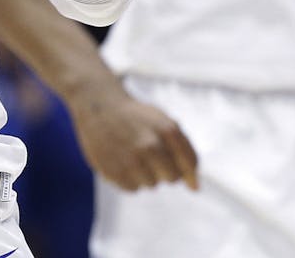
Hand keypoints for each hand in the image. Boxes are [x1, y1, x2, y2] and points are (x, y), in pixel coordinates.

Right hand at [66, 76, 197, 190]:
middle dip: (164, 169)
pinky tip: (120, 159)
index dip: (187, 167)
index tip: (178, 163)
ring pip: (151, 184)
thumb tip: (195, 188)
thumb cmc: (136, 117)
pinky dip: (128, 178)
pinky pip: (132, 188)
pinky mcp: (114, 171)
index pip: (190, 164)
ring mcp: (132, 160)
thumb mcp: (163, 122)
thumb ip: (184, 151)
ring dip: (144, 173)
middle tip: (149, 153)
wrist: (98, 105)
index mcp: (167, 131)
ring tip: (131, 153)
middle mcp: (151, 146)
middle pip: (172, 178)